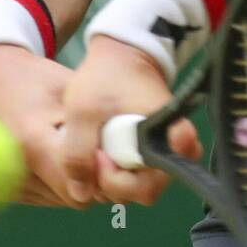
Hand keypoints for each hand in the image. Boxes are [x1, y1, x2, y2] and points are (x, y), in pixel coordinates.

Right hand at [0, 45, 111, 208]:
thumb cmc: (34, 80)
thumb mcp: (68, 90)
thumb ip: (92, 127)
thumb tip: (120, 158)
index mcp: (33, 142)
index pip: (81, 183)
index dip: (103, 173)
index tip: (109, 151)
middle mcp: (16, 170)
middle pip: (75, 196)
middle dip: (95, 179)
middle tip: (98, 147)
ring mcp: (9, 184)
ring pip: (64, 200)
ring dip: (79, 182)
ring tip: (76, 146)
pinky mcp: (7, 191)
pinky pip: (48, 198)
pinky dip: (60, 183)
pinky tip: (58, 155)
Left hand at [60, 35, 202, 205]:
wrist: (123, 52)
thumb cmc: (105, 76)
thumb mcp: (82, 109)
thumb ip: (77, 152)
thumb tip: (80, 194)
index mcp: (163, 138)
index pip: (148, 185)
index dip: (118, 181)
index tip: (99, 155)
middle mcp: (170, 151)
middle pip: (143, 192)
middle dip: (111, 183)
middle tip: (93, 154)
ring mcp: (161, 152)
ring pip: (137, 186)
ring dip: (112, 177)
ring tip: (94, 150)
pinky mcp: (151, 150)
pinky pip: (136, 174)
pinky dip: (117, 170)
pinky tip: (101, 152)